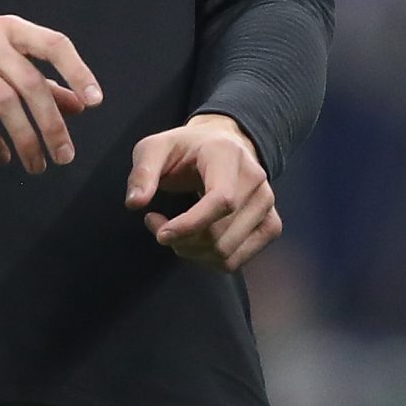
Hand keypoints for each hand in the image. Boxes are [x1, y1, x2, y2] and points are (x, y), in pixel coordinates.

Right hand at [0, 16, 101, 171]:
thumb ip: (37, 79)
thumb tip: (79, 105)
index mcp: (7, 28)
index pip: (53, 43)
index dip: (77, 71)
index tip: (95, 103)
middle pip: (31, 83)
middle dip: (52, 124)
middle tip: (65, 157)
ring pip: (4, 102)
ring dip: (25, 139)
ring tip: (35, 166)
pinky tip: (1, 157)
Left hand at [124, 114, 280, 271]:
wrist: (221, 145)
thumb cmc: (185, 148)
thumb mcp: (155, 148)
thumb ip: (142, 172)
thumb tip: (134, 203)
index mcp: (229, 155)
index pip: (222, 201)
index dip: (191, 225)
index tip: (161, 234)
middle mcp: (256, 179)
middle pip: (220, 235)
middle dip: (182, 241)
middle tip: (156, 226)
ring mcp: (268, 204)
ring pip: (227, 253)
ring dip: (191, 252)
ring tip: (172, 231)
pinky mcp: (271, 225)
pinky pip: (236, 260)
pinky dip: (208, 259)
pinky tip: (194, 241)